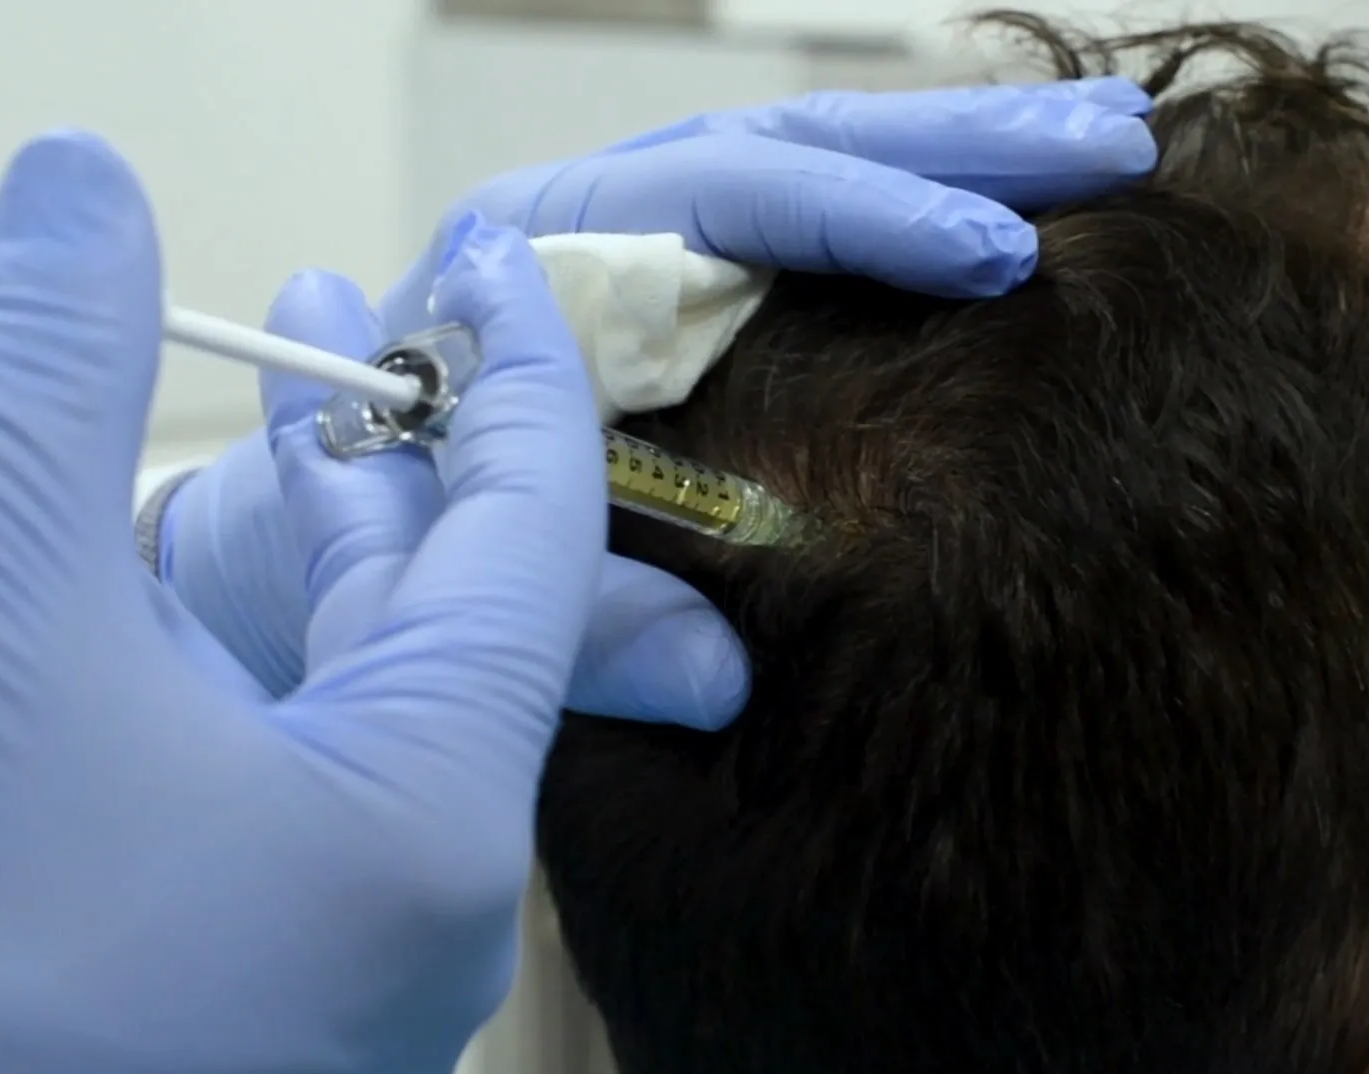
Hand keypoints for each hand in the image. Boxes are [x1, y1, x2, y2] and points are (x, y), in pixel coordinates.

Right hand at [0, 132, 603, 1073]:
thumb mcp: (6, 629)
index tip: (486, 265)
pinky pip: (303, 760)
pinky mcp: (273, 947)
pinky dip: (261, 649)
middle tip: (348, 319)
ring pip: (368, 686)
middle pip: (453, 612)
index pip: (531, 540)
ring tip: (280, 410)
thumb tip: (86, 193)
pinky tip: (201, 572)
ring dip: (316, 545)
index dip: (516, 375)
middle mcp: (426, 890)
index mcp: (427, 822)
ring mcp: (352, 929)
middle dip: (393, 452)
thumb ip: (54, 394)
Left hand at [159, 80, 1156, 707]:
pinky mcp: (700, 301)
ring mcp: (657, 255)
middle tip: (1116, 146)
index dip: (853, 224)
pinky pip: (820, 232)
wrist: (322, 533)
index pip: (713, 203)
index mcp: (531, 260)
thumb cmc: (374, 541)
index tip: (988, 255)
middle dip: (954, 147)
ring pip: (820, 168)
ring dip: (967, 153)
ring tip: (1117, 145)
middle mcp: (599, 228)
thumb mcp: (464, 586)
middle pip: (792, 150)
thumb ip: (572, 619)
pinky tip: (1024, 205)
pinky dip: (922, 206)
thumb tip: (719, 673)